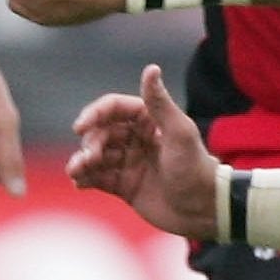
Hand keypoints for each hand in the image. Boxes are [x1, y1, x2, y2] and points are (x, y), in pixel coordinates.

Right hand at [67, 64, 220, 240]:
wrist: (203, 211)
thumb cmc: (195, 168)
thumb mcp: (179, 133)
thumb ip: (160, 103)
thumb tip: (151, 68)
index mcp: (149, 121)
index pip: (113, 108)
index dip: (94, 114)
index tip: (81, 127)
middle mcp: (136, 139)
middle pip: (101, 133)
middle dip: (89, 144)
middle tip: (88, 158)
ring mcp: (129, 162)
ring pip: (96, 156)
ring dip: (82, 161)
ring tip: (76, 171)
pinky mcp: (124, 185)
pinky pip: (97, 178)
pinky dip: (85, 178)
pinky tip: (79, 183)